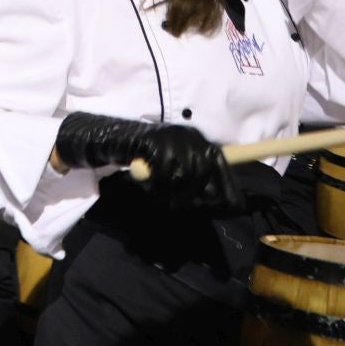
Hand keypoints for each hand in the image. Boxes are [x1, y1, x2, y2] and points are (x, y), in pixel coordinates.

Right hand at [54, 111, 241, 212]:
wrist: (114, 139)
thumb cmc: (148, 158)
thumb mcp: (176, 168)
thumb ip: (195, 181)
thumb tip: (228, 205)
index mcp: (201, 142)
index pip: (223, 167)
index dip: (226, 190)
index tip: (230, 208)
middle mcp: (192, 137)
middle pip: (203, 174)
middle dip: (191, 197)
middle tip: (174, 205)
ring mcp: (173, 137)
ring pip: (183, 175)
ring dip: (169, 191)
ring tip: (156, 193)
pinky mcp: (155, 140)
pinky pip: (163, 171)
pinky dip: (154, 184)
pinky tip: (145, 184)